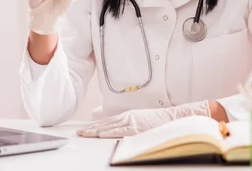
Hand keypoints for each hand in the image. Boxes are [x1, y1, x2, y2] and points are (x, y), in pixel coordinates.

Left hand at [76, 100, 209, 137]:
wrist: (172, 117)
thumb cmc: (159, 121)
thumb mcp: (142, 120)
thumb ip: (131, 124)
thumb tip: (121, 130)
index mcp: (128, 115)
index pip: (108, 121)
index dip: (95, 125)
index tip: (86, 129)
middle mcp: (127, 116)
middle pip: (105, 123)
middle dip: (91, 128)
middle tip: (79, 132)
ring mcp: (131, 121)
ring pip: (108, 126)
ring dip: (95, 130)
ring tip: (84, 134)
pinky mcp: (135, 127)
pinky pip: (118, 130)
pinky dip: (108, 132)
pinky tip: (99, 134)